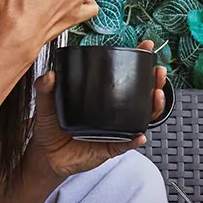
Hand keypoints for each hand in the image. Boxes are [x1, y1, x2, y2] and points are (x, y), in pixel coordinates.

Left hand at [28, 40, 166, 177]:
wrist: (46, 156)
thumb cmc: (49, 128)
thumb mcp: (46, 105)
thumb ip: (45, 89)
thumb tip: (49, 75)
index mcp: (101, 97)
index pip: (123, 77)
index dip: (138, 62)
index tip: (146, 47)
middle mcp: (112, 112)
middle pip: (141, 95)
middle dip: (154, 82)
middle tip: (158, 72)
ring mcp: (114, 129)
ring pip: (140, 117)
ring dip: (153, 107)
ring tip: (156, 96)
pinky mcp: (110, 147)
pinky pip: (126, 143)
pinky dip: (134, 139)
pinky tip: (139, 134)